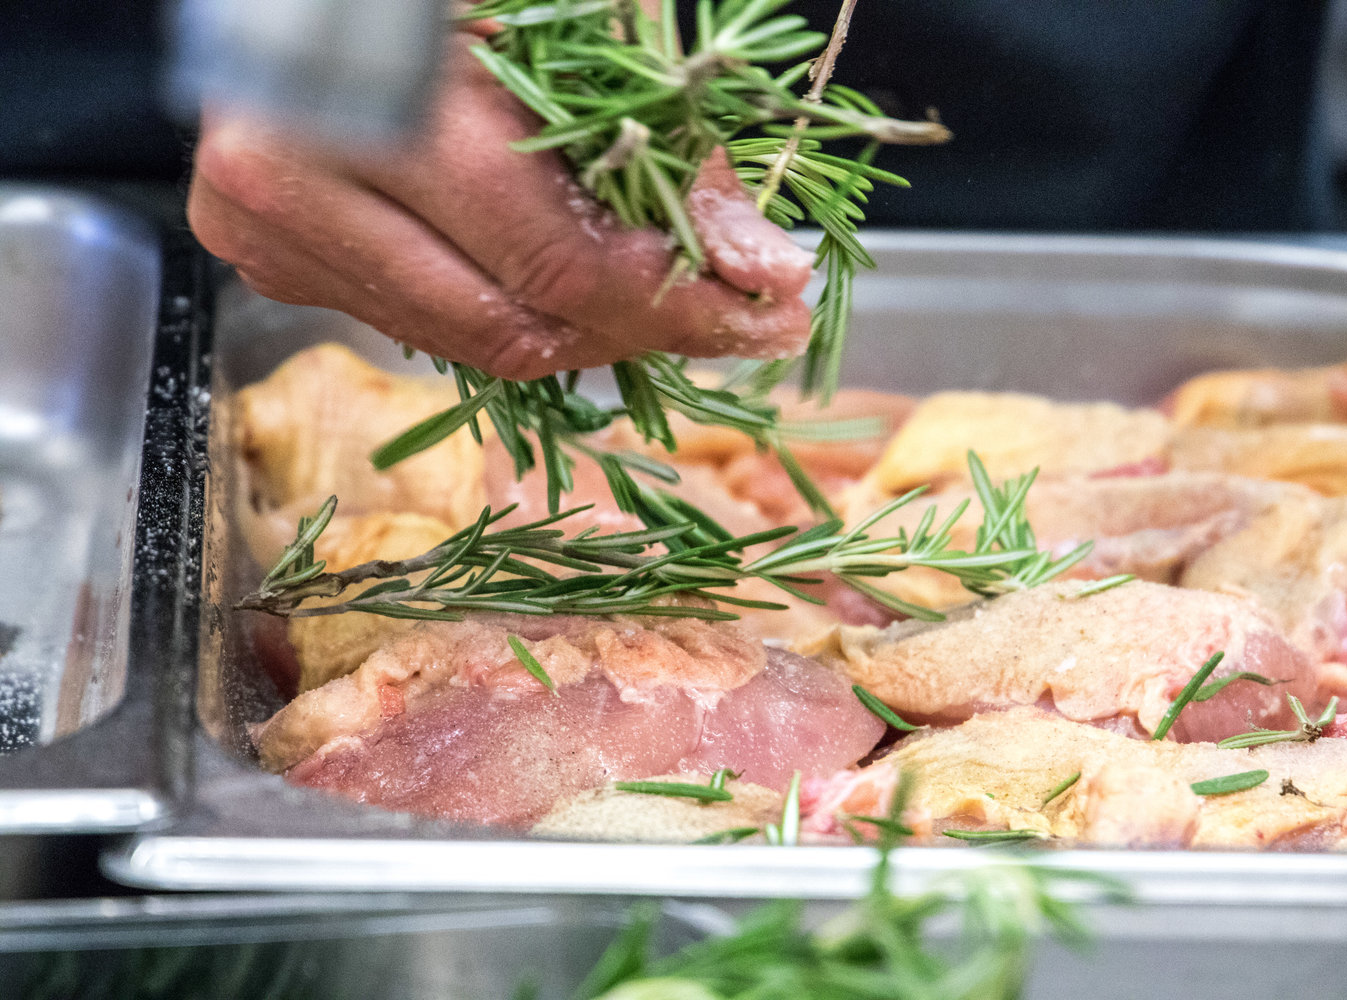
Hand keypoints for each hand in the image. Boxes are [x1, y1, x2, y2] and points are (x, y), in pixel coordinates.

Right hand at [187, 35, 813, 379]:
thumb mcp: (553, 16)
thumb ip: (655, 135)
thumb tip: (753, 258)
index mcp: (373, 109)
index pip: (549, 263)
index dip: (669, 300)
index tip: (763, 304)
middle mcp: (295, 189)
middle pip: (510, 328)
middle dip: (642, 331)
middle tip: (738, 316)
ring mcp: (273, 238)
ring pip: (469, 343)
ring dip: (586, 331)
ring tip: (672, 300)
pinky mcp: (275, 260)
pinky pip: (425, 320)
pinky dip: (514, 307)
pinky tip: (579, 282)